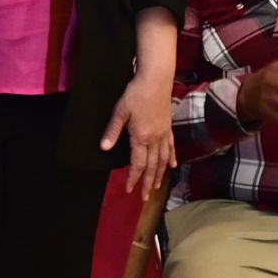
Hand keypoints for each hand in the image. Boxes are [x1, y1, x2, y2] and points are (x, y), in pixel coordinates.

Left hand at [100, 72, 175, 199]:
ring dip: (160, 174)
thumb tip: (104, 147)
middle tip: (144, 197)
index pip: (137, 164)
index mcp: (141, 137)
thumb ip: (113, 131)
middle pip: (152, 166)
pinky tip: (173, 165)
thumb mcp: (120, 111)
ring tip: (157, 186)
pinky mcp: (168, 127)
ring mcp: (163, 133)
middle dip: (147, 183)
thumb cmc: (136, 94)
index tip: (130, 190)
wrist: (156, 80)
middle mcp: (154, 139)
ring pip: (163, 159)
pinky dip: (172, 157)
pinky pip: (171, 146)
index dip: (134, 178)